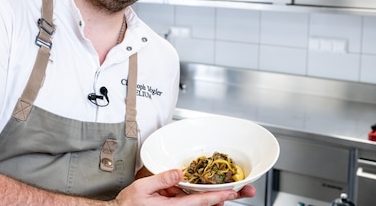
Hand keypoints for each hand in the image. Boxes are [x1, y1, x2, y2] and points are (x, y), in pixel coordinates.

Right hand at [113, 169, 253, 205]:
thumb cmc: (129, 205)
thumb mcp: (142, 188)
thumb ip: (161, 179)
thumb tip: (179, 172)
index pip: (201, 202)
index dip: (219, 196)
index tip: (233, 191)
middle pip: (207, 204)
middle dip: (226, 196)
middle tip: (246, 190)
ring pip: (201, 202)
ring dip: (216, 196)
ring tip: (234, 186)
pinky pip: (190, 200)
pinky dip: (201, 194)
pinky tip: (206, 186)